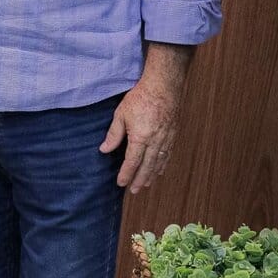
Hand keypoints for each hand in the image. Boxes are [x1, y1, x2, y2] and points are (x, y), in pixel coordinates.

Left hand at [101, 74, 182, 193]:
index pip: (132, 162)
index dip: (127, 174)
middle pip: (147, 166)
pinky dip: (163, 164)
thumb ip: (113, 134)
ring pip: (159, 162)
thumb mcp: (121, 114)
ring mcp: (166, 138)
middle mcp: (155, 141)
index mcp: (141, 137)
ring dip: (152, 175)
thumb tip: (105, 149)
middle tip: (135, 191)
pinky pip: (168, 154)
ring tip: (147, 184)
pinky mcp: (173, 134)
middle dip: (140, 180)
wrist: (164, 86)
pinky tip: (160, 169)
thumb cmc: (140, 97)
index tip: (121, 183)